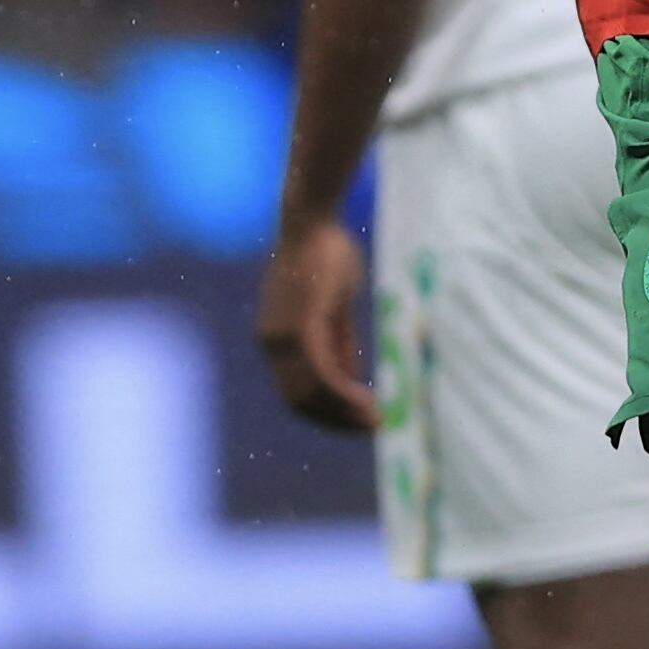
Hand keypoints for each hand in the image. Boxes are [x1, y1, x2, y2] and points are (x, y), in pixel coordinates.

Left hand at [255, 214, 377, 432]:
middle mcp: (272, 343)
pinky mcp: (300, 328)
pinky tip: (369, 402)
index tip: (359, 420)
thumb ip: (338, 342)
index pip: (296, 392)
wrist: (313, 220)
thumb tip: (350, 377)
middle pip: (300, 402)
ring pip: (311, 394)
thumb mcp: (335, 308)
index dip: (327, 413)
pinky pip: (322, 375)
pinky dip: (345, 395)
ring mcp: (282, 338)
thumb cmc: (326, 254)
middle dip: (337, 421)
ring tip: (377, 420)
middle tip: (373, 428)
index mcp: (276, 340)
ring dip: (344, 414)